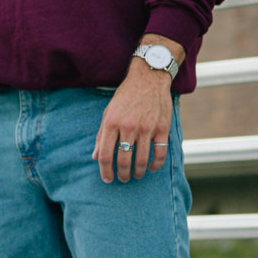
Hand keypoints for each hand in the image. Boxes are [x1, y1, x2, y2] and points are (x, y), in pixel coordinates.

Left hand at [98, 50, 177, 182]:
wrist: (148, 78)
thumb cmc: (126, 96)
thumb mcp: (108, 112)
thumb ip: (101, 135)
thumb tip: (94, 157)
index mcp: (112, 123)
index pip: (105, 154)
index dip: (105, 171)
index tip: (107, 179)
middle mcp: (128, 127)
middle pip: (123, 160)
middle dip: (122, 175)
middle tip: (123, 179)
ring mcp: (146, 128)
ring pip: (142, 160)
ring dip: (138, 173)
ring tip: (136, 175)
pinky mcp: (162, 128)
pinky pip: (160, 153)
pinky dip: (156, 165)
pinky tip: (152, 168)